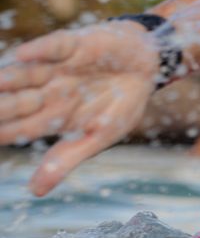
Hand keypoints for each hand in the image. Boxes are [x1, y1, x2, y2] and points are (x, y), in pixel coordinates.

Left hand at [0, 21, 159, 195]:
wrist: (147, 67)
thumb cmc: (123, 104)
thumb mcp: (101, 136)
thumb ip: (68, 158)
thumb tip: (35, 192)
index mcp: (54, 117)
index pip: (21, 129)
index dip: (4, 134)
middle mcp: (48, 92)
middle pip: (17, 102)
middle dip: (1, 108)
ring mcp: (57, 68)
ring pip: (26, 75)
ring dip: (9, 79)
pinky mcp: (72, 45)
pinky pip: (53, 46)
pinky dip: (39, 50)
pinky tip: (22, 55)